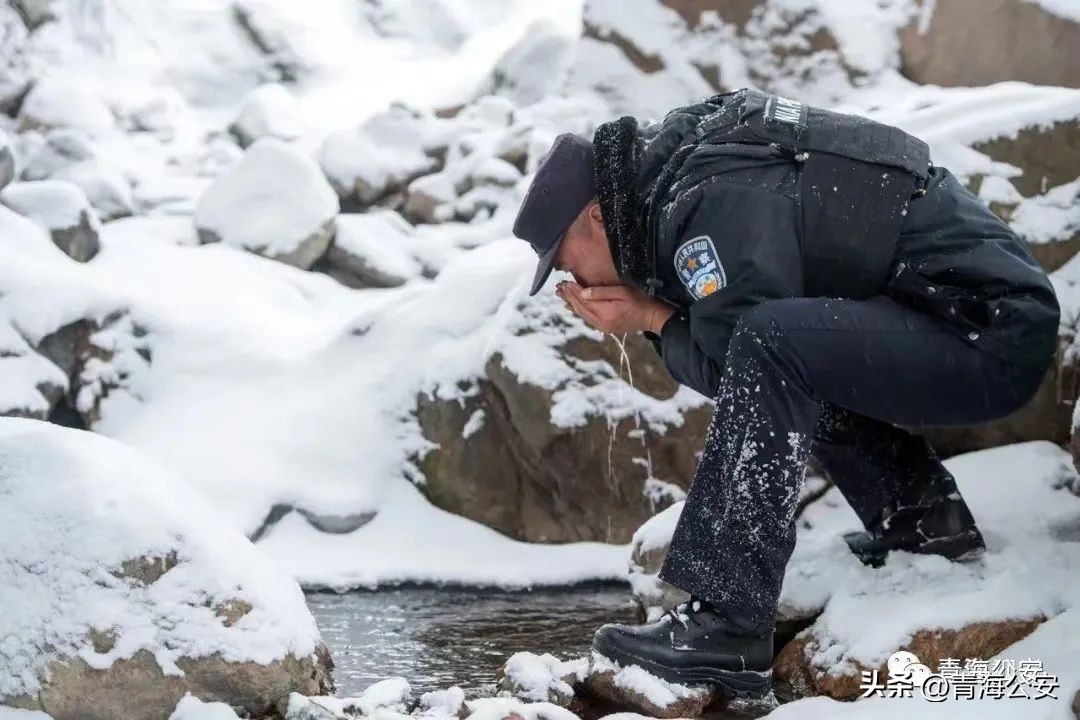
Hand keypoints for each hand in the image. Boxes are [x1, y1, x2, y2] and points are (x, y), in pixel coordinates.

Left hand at [556, 281, 675, 334]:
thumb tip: (582, 293)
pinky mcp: (606, 327)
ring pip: (582, 314)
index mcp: (604, 313)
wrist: (653, 317)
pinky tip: (572, 307)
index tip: (564, 282)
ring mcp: (603, 326)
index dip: (573, 290)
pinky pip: (587, 318)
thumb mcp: (622, 292)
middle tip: (558, 287)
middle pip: (580, 308)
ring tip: (561, 295)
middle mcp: (600, 322)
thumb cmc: (641, 301)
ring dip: (571, 303)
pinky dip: (578, 311)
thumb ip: (601, 292)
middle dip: (569, 297)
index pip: (583, 300)